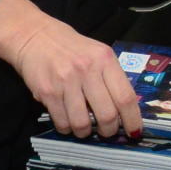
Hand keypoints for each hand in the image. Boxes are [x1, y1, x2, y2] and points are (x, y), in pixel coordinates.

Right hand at [0, 0, 140, 138]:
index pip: (125, 97)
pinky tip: (67, 121)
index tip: (134, 132)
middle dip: (109, 130)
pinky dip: (67, 128)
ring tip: (84, 127)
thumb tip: (124, 111)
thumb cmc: (72, 48)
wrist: (36, 37)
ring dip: (85, 132)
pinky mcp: (47, 91)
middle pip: (106, 114)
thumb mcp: (98, 54)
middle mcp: (87, 70)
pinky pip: (62, 121)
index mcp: (105, 60)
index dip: (132, 119)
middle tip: (107, 132)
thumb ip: (111, 78)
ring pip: (82, 123)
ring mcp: (66, 81)